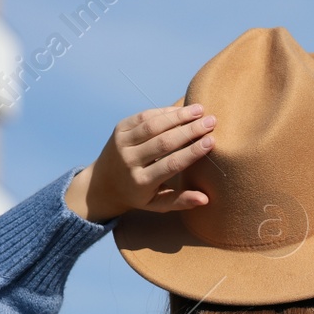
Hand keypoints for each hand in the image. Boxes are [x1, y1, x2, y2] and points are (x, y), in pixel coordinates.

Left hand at [64, 104, 216, 222]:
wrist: (102, 184)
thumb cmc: (137, 195)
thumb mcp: (157, 204)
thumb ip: (180, 201)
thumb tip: (205, 199)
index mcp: (141, 182)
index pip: (171, 164)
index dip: (192, 152)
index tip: (211, 141)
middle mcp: (129, 161)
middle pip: (164, 142)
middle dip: (190, 130)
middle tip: (212, 121)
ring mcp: (122, 142)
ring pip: (153, 125)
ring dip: (178, 116)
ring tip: (200, 109)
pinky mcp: (119, 128)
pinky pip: (144, 116)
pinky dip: (164, 111)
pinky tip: (181, 109)